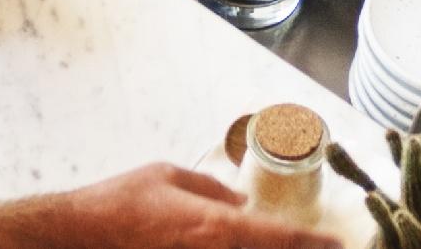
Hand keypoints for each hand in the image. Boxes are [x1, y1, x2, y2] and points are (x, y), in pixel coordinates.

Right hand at [10, 161, 327, 248]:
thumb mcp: (167, 178)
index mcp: (217, 227)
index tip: (340, 245)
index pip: (283, 238)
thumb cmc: (121, 203)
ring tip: (288, 246)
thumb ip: (211, 191)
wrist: (80, 237)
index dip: (317, 244)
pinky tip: (234, 247)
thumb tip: (241, 203)